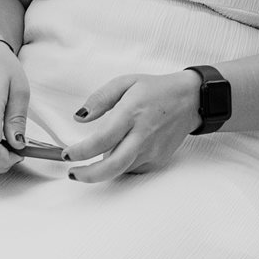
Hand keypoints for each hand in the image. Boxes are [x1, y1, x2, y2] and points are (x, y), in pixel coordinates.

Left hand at [64, 71, 203, 182]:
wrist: (190, 100)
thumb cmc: (155, 90)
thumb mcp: (125, 83)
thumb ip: (100, 99)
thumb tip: (79, 118)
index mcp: (131, 113)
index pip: (101, 140)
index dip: (80, 152)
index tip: (67, 154)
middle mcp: (142, 135)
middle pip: (112, 166)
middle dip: (88, 175)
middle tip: (73, 173)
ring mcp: (152, 150)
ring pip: (121, 169)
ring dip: (104, 167)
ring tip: (101, 151)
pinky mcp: (158, 160)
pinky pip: (132, 168)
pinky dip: (122, 163)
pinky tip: (125, 148)